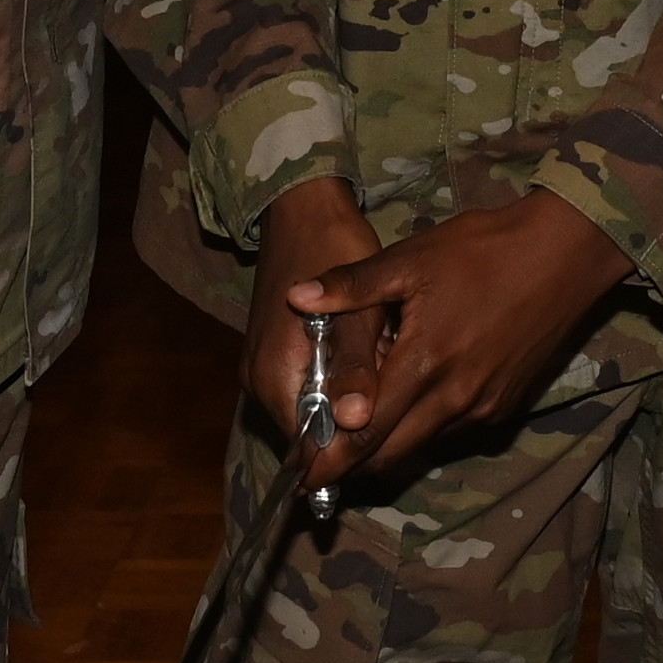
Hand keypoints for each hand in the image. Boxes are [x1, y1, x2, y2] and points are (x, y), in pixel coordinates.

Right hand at [248, 179, 387, 498]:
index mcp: (273, 378)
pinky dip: (345, 382)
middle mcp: (260, 383)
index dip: (353, 452)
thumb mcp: (355, 313)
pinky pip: (313, 387)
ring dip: (354, 402)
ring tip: (391, 368)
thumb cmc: (332, 251)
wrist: (303, 209)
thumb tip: (355, 423)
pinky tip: (376, 356)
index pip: (310, 447)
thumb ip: (354, 368)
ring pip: (316, 409)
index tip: (397, 440)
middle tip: (403, 395)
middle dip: (358, 424)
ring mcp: (265, 370)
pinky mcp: (277, 356)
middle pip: (313, 432)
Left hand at [286, 191, 631, 485]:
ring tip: (362, 415)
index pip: (366, 433)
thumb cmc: (486, 249)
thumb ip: (352, 287)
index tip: (301, 478)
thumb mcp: (412, 259)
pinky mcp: (506, 404)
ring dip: (390, 440)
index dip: (330, 459)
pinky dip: (423, 423)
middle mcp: (456, 400)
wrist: (567, 254)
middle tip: (321, 452)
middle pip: (392, 455)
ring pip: (422, 444)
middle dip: (354, 460)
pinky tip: (413, 392)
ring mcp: (485, 407)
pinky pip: (452, 430)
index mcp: (425, 365)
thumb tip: (295, 298)